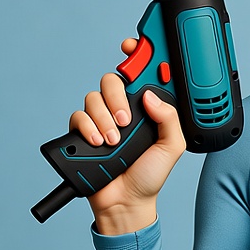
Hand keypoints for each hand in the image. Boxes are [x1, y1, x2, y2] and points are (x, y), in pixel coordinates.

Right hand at [69, 38, 185, 233]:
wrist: (126, 201)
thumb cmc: (151, 175)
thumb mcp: (172, 147)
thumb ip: (170, 119)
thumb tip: (151, 96)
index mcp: (148, 109)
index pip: (142, 74)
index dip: (137, 55)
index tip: (132, 47)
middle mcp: (124, 109)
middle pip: (113, 80)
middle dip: (117, 96)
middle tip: (126, 120)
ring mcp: (103, 119)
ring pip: (94, 96)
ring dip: (104, 118)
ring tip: (115, 140)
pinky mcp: (83, 132)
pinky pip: (78, 115)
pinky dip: (87, 127)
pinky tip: (97, 142)